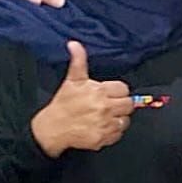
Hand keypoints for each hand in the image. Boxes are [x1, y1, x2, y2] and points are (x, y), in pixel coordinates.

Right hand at [29, 40, 133, 156]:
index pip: (124, 89)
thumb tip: (74, 44)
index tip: (110, 94)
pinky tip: (102, 127)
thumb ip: (78, 61)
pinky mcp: (103, 138)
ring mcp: (104, 124)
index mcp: (99, 91)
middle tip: (110, 105)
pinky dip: (113, 132)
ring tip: (106, 116)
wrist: (53, 127)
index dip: (118, 91)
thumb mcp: (72, 80)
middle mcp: (104, 107)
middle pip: (129, 105)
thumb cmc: (63, 103)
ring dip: (118, 119)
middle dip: (120, 104)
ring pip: (125, 120)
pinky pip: (118, 134)